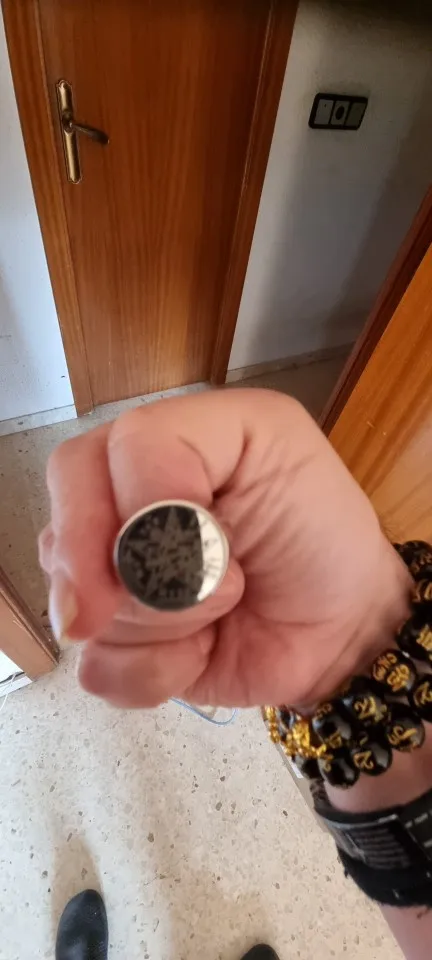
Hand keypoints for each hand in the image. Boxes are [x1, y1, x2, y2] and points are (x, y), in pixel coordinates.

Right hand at [39, 390, 409, 708]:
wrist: (346, 625)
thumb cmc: (321, 526)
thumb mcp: (270, 441)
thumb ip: (179, 454)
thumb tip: (120, 546)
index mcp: (148, 446)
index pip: (79, 467)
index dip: (131, 512)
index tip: (206, 543)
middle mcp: (116, 512)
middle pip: (61, 542)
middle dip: (144, 582)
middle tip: (219, 591)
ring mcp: (112, 583)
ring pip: (77, 614)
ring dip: (165, 628)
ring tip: (224, 612)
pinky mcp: (122, 648)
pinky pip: (98, 671)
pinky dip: (158, 673)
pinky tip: (200, 654)